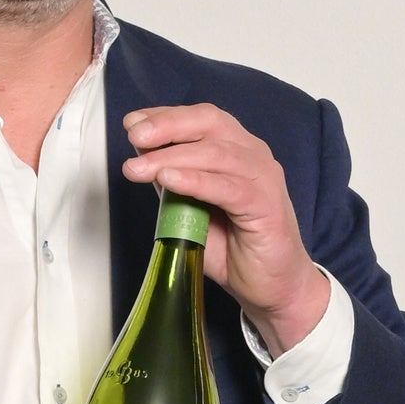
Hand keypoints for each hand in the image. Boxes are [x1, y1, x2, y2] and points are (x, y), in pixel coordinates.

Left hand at [122, 104, 329, 357]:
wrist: (272, 287)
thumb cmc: (234, 248)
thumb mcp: (191, 208)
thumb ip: (173, 180)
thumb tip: (141, 155)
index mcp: (238, 149)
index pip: (202, 118)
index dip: (166, 116)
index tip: (132, 123)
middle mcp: (253, 156)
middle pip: (210, 124)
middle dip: (167, 126)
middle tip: (135, 136)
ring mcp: (263, 179)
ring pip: (215, 154)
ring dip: (171, 157)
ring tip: (139, 168)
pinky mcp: (266, 206)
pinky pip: (228, 188)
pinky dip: (196, 181)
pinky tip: (169, 180)